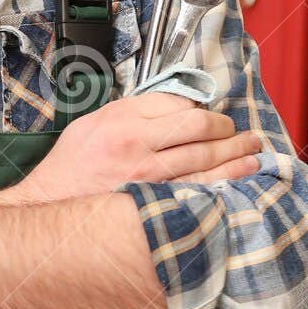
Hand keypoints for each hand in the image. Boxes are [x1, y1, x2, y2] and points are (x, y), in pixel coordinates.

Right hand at [0, 92, 262, 205]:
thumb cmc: (72, 164)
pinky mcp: (157, 202)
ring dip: (238, 153)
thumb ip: (131, 112)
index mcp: (123, 122)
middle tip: (239, 132)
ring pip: (208, 160)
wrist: (54, 202)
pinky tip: (242, 176)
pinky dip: (227, 181)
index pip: (178, 105)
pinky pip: (202, 189)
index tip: (207, 115)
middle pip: (200, 129)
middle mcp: (139, 146)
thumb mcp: (93, 123)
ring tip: (253, 150)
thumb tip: (174, 107)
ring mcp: (151, 178)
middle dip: (227, 129)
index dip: (200, 108)